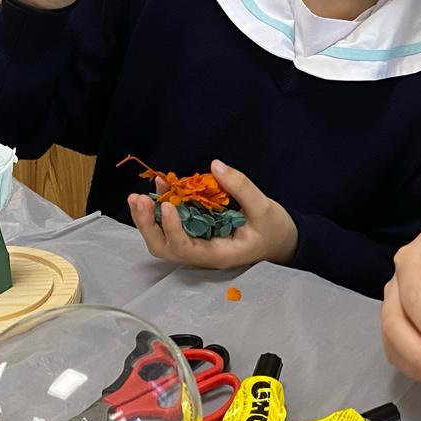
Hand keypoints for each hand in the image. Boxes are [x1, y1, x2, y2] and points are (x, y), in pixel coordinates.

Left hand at [127, 160, 297, 270]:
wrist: (282, 242)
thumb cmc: (275, 230)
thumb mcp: (264, 207)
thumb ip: (241, 187)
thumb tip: (215, 165)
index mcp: (218, 254)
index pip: (186, 249)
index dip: (173, 229)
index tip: (169, 203)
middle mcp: (202, 254)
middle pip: (165, 249)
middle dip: (148, 225)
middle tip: (139, 199)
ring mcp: (197, 245)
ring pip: (163, 241)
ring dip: (148, 220)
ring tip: (138, 196)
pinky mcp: (196, 234)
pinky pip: (172, 227)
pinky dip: (161, 210)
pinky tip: (159, 188)